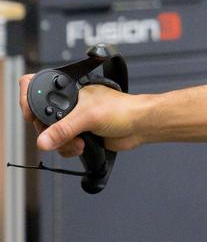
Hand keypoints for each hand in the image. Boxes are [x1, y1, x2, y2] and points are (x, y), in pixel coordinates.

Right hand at [18, 73, 143, 156]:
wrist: (140, 126)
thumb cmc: (122, 110)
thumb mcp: (89, 116)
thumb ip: (64, 129)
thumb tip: (43, 140)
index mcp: (71, 92)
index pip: (40, 94)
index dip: (31, 106)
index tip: (33, 119)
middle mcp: (70, 105)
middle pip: (43, 121)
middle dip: (53, 133)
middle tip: (65, 135)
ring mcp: (75, 120)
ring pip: (52, 136)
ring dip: (64, 144)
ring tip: (79, 142)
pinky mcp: (80, 134)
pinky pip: (63, 146)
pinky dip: (70, 149)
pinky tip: (83, 146)